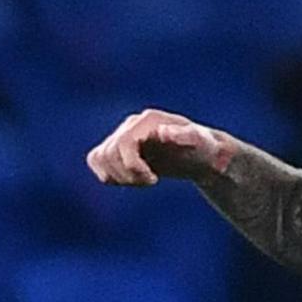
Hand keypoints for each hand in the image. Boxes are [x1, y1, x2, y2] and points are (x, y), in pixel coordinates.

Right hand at [85, 109, 238, 186]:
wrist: (202, 155)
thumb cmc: (205, 149)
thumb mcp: (202, 144)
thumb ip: (185, 136)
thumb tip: (163, 132)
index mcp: (149, 120)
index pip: (124, 143)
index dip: (132, 166)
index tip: (153, 180)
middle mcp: (132, 125)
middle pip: (108, 153)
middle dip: (127, 174)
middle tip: (151, 181)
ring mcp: (123, 135)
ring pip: (98, 158)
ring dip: (117, 176)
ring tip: (142, 180)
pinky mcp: (118, 148)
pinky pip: (96, 160)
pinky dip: (109, 175)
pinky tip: (131, 179)